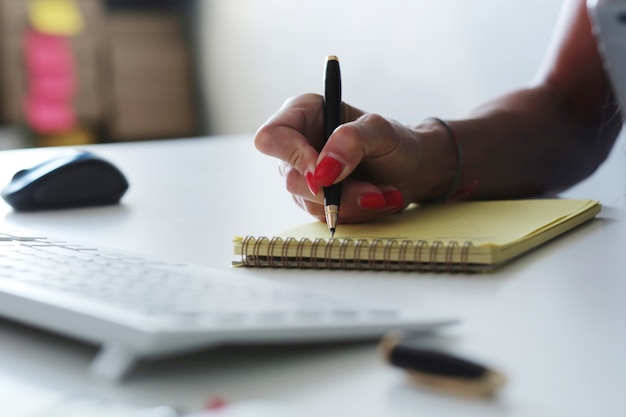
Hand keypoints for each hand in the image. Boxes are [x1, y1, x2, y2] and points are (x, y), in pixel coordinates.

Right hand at [254, 94, 455, 223]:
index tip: (324, 173)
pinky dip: (355, 213)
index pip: (272, 137)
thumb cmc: (396, 142)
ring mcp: (304, 176)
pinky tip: (377, 201)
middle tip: (372, 190)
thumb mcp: (381, 131)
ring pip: (309, 203)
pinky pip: (325, 217)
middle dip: (335, 191)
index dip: (294, 157)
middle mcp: (297, 144)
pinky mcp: (315, 201)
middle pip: (290, 178)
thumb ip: (352, 140)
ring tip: (383, 193)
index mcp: (304, 113)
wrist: (413, 171)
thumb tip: (322, 170)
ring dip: (351, 204)